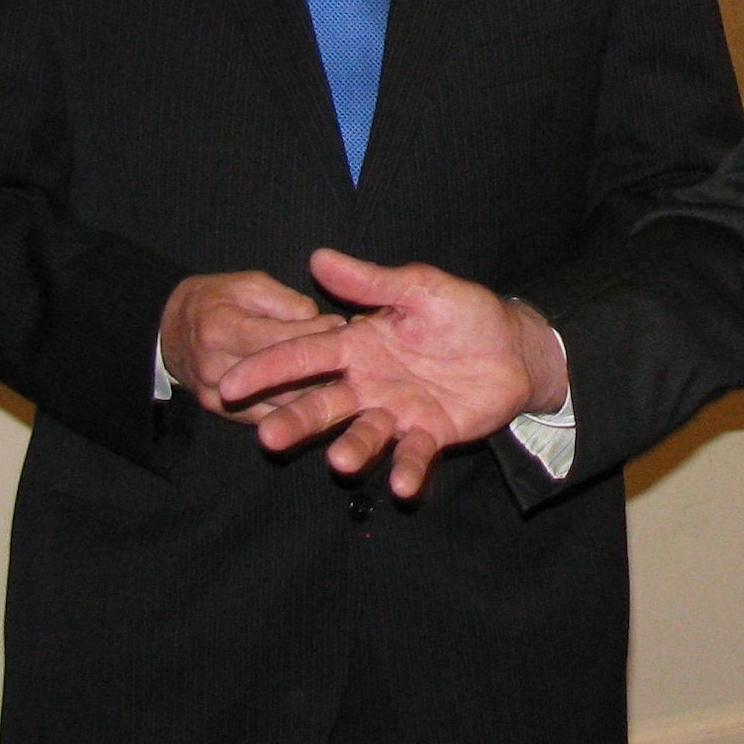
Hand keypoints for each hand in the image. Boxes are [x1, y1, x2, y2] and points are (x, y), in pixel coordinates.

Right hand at [159, 271, 347, 420]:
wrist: (168, 331)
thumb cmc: (215, 300)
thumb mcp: (248, 284)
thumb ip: (286, 302)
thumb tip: (322, 323)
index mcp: (221, 329)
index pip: (280, 340)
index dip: (317, 333)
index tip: (344, 325)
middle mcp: (217, 369)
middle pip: (282, 379)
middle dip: (323, 369)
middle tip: (355, 358)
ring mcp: (217, 398)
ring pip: (280, 404)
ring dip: (316, 394)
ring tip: (345, 380)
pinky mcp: (222, 415)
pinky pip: (268, 417)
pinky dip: (296, 410)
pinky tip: (321, 398)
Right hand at [215, 248, 569, 496]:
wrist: (513, 345)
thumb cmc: (463, 311)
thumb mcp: (419, 288)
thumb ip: (370, 281)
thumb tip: (317, 257)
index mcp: (357, 344)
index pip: (304, 356)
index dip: (268, 368)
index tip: (230, 382)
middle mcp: (368, 383)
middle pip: (322, 404)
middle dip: (295, 420)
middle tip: (266, 437)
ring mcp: (396, 412)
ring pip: (363, 434)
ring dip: (350, 449)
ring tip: (338, 463)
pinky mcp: (429, 434)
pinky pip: (413, 455)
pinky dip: (406, 470)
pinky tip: (401, 485)